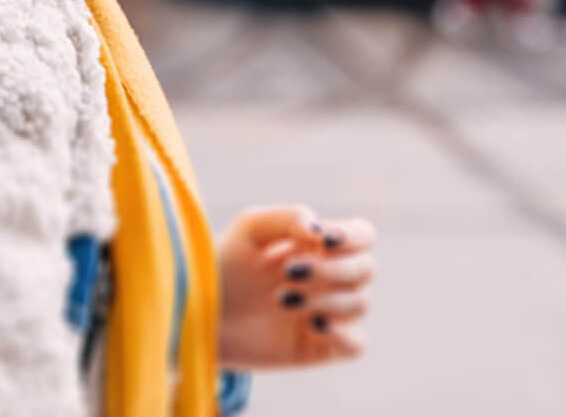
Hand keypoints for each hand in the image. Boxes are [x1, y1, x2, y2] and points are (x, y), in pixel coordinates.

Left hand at [216, 204, 376, 369]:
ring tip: (280, 299)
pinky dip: (344, 334)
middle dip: (332, 270)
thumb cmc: (226, 264)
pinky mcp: (318, 348)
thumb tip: (321, 232)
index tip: (324, 241)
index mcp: (319, 246)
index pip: (363, 235)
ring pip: (360, 303)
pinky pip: (356, 345)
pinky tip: (311, 325)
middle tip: (288, 273)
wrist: (199, 311)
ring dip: (326, 299)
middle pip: (366, 269)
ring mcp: (327, 313)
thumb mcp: (250, 229)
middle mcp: (330, 279)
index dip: (354, 237)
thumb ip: (288, 218)